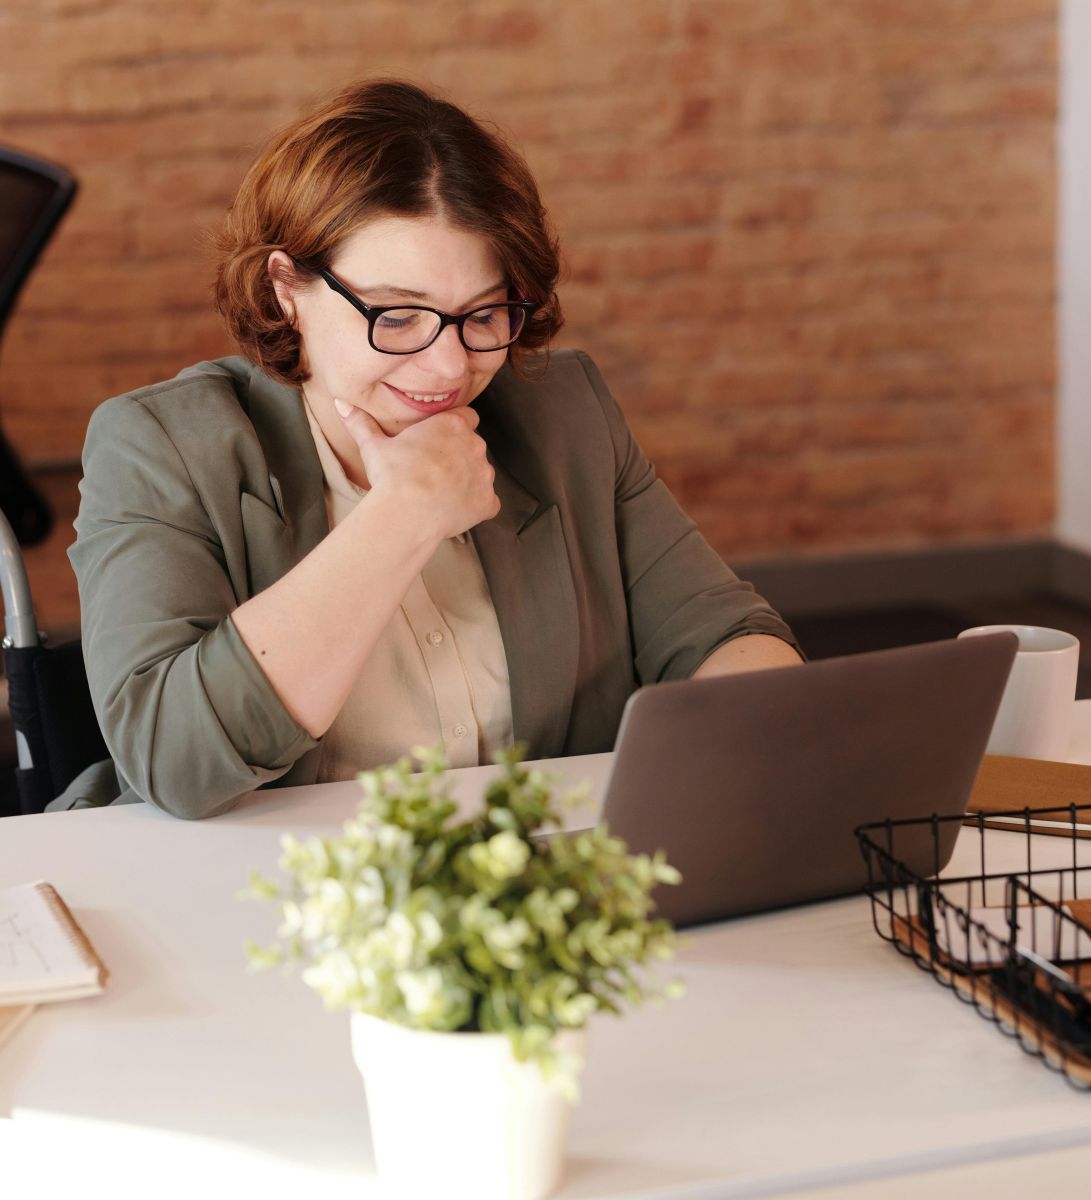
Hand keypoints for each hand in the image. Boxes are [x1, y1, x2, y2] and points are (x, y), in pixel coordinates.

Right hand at [333, 400, 499, 540]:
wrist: (408, 511)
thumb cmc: (393, 474)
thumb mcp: (373, 446)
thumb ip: (361, 424)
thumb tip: (341, 404)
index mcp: (453, 425)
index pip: (465, 418)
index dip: (452, 430)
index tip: (438, 443)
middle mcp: (475, 445)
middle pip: (473, 447)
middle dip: (459, 457)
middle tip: (434, 472)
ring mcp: (484, 474)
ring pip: (481, 474)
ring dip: (467, 481)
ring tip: (440, 494)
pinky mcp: (487, 501)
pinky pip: (487, 502)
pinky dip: (475, 507)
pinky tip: (454, 511)